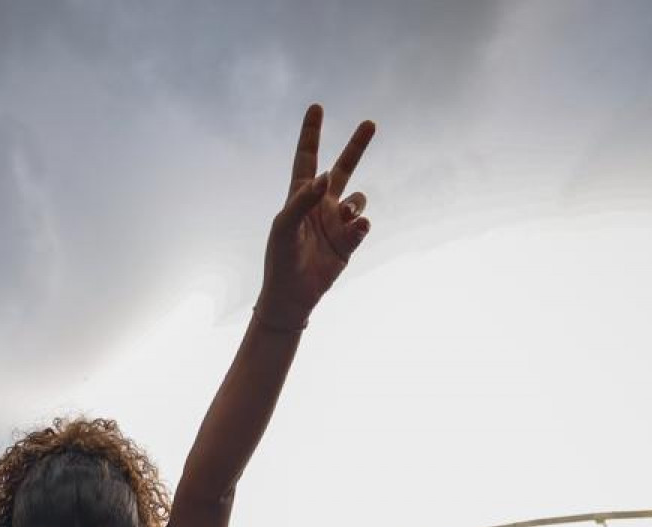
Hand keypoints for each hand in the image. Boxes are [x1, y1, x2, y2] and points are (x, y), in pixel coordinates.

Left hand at [256, 105, 374, 324]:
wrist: (293, 294)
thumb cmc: (281, 258)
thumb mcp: (285, 226)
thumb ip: (302, 200)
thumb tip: (324, 177)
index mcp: (300, 195)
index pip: (307, 158)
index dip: (312, 134)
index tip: (316, 108)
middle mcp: (322, 204)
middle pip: (343, 168)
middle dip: (356, 146)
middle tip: (370, 123)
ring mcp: (337, 221)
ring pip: (358, 199)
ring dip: (355, 203)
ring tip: (347, 214)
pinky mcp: (349, 241)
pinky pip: (362, 225)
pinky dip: (361, 224)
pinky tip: (356, 227)